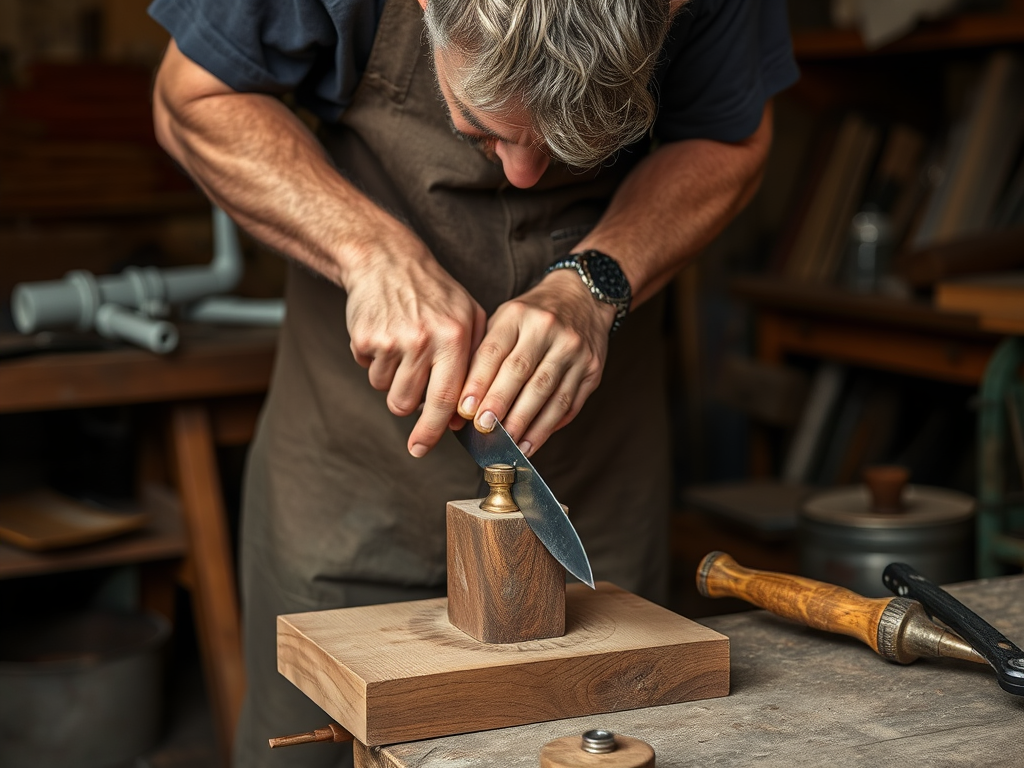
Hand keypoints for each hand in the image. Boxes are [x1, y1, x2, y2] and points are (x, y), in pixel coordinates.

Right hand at [344, 221, 486, 456]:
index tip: (421, 449)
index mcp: (455, 337)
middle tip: (410, 391)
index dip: (433, 431)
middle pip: (409, 404)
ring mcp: (391, 339)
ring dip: (392, 382)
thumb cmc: (435, 293)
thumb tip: (459, 417)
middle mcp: (424, 340)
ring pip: (386, 391)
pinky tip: (386, 337)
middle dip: (408, 407)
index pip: (446, 399)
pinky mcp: (364, 338)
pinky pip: (368, 372)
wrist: (386, 260)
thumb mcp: (469, 317)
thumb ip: (473, 365)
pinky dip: (375, 363)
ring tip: (402, 350)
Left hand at [456, 269, 615, 456]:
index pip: (494, 351)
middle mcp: (548, 329)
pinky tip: (533, 440)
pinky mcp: (592, 369)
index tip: (465, 410)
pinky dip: (550, 426)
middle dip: (501, 404)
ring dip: (527, 423)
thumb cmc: (533, 316)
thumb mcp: (505, 320)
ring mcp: (574, 349)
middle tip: (485, 429)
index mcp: (519, 315)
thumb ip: (483, 356)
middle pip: (522, 372)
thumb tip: (463, 404)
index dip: (479, 383)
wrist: (582, 298)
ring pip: (548, 392)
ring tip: (509, 444)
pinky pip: (570, 403)